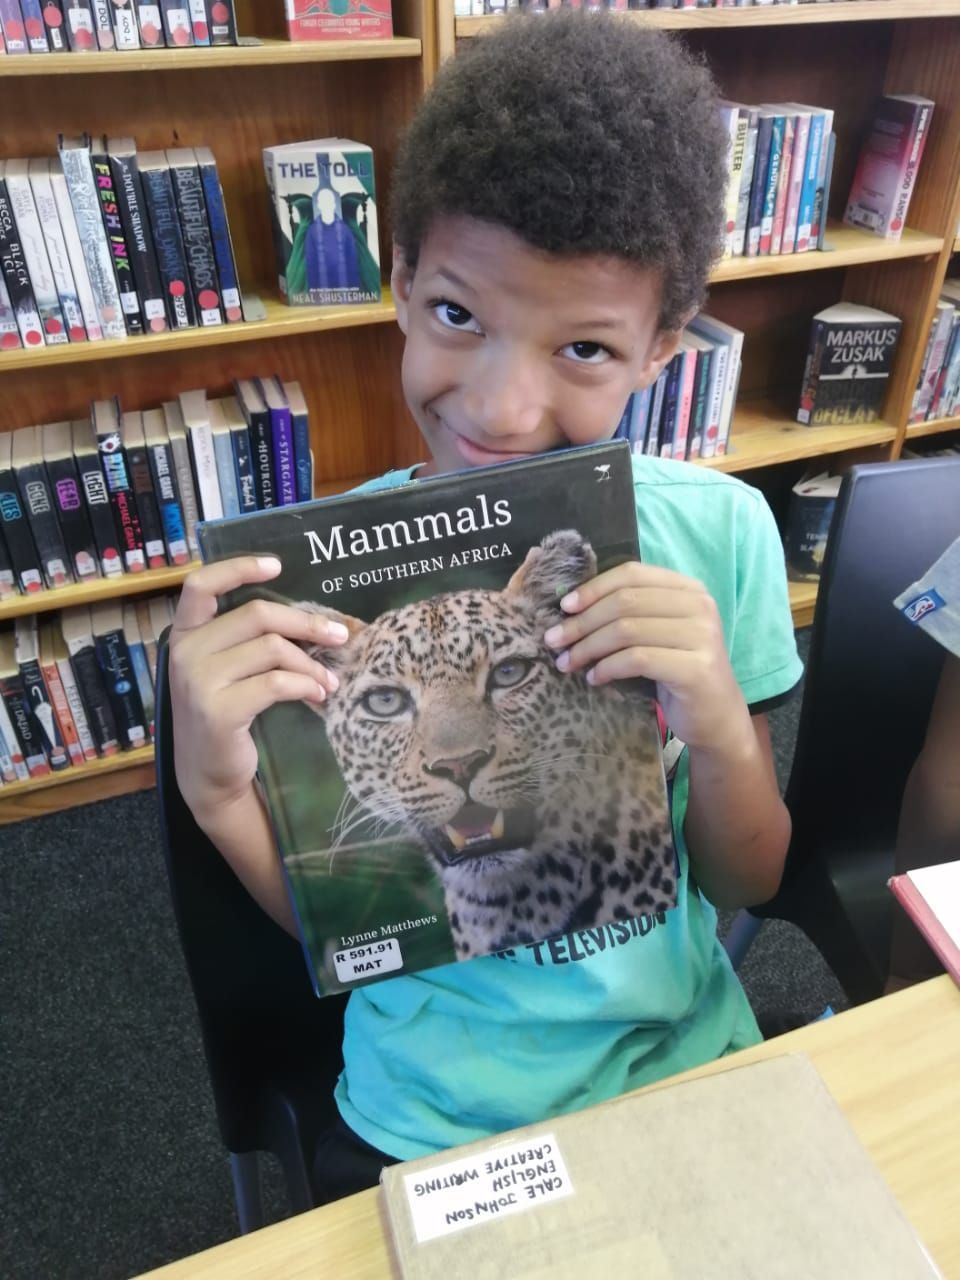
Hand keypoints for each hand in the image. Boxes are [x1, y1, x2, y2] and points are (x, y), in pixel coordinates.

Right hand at [168, 555, 348, 819]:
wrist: (209, 773)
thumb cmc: (225, 713)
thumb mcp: (226, 670)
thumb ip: (247, 640)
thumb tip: (311, 620)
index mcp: (183, 634)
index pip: (201, 585)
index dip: (239, 568)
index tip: (277, 566)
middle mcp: (184, 652)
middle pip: (257, 615)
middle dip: (306, 623)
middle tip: (339, 636)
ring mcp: (197, 681)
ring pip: (272, 649)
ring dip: (311, 664)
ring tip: (329, 681)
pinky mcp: (218, 710)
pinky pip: (276, 683)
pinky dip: (305, 686)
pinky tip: (317, 695)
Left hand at [542, 560, 750, 754]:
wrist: (715, 717)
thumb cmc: (676, 673)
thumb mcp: (656, 634)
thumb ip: (629, 613)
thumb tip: (570, 607)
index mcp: (688, 589)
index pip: (632, 574)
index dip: (593, 588)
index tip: (564, 608)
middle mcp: (700, 606)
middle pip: (625, 601)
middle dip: (582, 622)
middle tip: (554, 641)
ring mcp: (702, 636)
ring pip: (627, 629)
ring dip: (588, 647)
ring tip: (568, 663)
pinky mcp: (696, 668)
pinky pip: (637, 659)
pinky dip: (608, 667)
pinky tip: (594, 678)